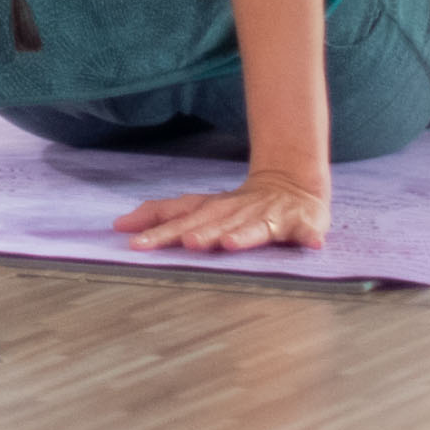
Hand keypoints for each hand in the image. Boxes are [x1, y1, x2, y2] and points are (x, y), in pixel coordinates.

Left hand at [114, 167, 329, 255]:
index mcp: (211, 210)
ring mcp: (269, 218)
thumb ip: (160, 215)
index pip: (181, 218)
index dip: (159, 229)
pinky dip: (310, 237)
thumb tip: (116, 224)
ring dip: (244, 235)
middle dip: (200, 233)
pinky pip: (307, 232)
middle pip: (215, 223)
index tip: (134, 242)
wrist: (292, 186)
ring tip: (231, 243)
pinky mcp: (301, 225)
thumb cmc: (237, 206)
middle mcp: (237, 212)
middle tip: (185, 243)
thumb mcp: (198, 208)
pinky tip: (313, 244)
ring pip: (255, 227)